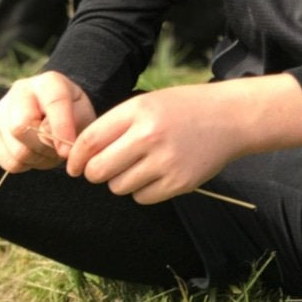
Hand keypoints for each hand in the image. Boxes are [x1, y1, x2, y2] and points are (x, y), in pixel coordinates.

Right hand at [0, 71, 95, 173]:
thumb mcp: (82, 114)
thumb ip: (73, 123)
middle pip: (23, 128)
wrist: (53, 114)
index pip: (53, 102)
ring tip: (48, 150)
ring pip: (17, 150)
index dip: (61, 128)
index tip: (67, 150)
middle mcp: (20, 90)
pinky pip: (8, 162)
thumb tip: (50, 140)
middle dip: (45, 147)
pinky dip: (25, 165)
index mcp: (48, 82)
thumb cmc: (72, 114)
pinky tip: (33, 151)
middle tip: (58, 149)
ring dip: (38, 159)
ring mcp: (1, 109)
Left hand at [64, 82, 244, 203]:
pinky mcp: (179, 182)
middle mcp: (148, 136)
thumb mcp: (146, 103)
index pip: (90, 140)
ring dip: (121, 181)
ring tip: (138, 166)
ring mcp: (165, 161)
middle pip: (99, 170)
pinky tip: (155, 174)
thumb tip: (83, 156)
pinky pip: (142, 198)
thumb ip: (115, 125)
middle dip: (95, 173)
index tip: (74, 166)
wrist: (228, 117)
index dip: (76, 158)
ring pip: (119, 187)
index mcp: (137, 110)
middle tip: (103, 169)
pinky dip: (142, 191)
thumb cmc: (181, 108)